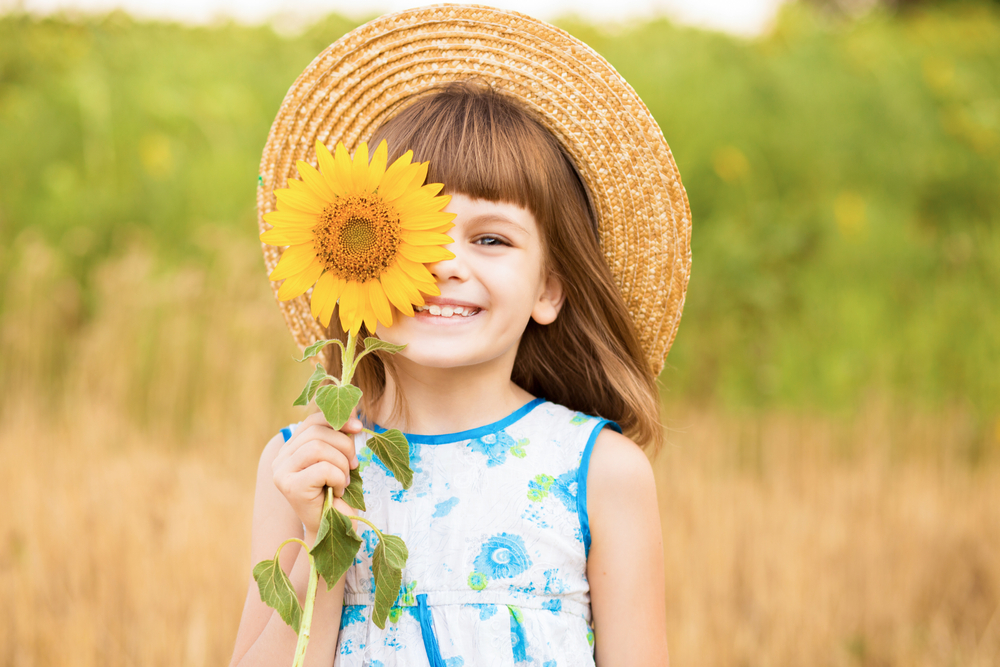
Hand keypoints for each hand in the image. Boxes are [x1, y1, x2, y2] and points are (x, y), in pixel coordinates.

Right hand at [271, 410, 361, 536]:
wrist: (334, 528)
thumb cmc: (338, 493)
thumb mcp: (341, 457)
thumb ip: (341, 434)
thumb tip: (352, 406)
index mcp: (291, 448)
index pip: (313, 420)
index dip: (338, 420)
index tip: (358, 428)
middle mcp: (280, 458)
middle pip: (317, 432)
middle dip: (344, 446)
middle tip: (353, 466)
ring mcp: (281, 472)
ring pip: (318, 448)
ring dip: (341, 463)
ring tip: (344, 480)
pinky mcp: (289, 487)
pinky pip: (322, 468)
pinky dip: (338, 478)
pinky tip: (337, 491)